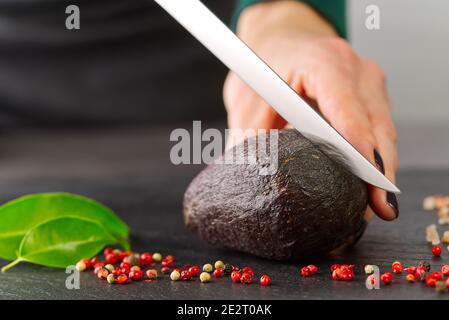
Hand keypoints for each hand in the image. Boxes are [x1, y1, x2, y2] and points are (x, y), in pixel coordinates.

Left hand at [224, 1, 397, 220]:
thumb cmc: (263, 66)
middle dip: (377, 170)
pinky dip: (375, 157)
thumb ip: (249, 135)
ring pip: (384, 132)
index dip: (358, 147)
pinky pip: (379, 131)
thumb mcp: (247, 97)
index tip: (365, 179)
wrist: (281, 42)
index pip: (348, 108)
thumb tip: (247, 178)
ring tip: (372, 206)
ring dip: (380, 168)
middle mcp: (355, 70)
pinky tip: (366, 184)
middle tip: (374, 209)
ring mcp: (368, 82)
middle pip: (376, 126)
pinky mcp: (371, 96)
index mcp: (324, 62)